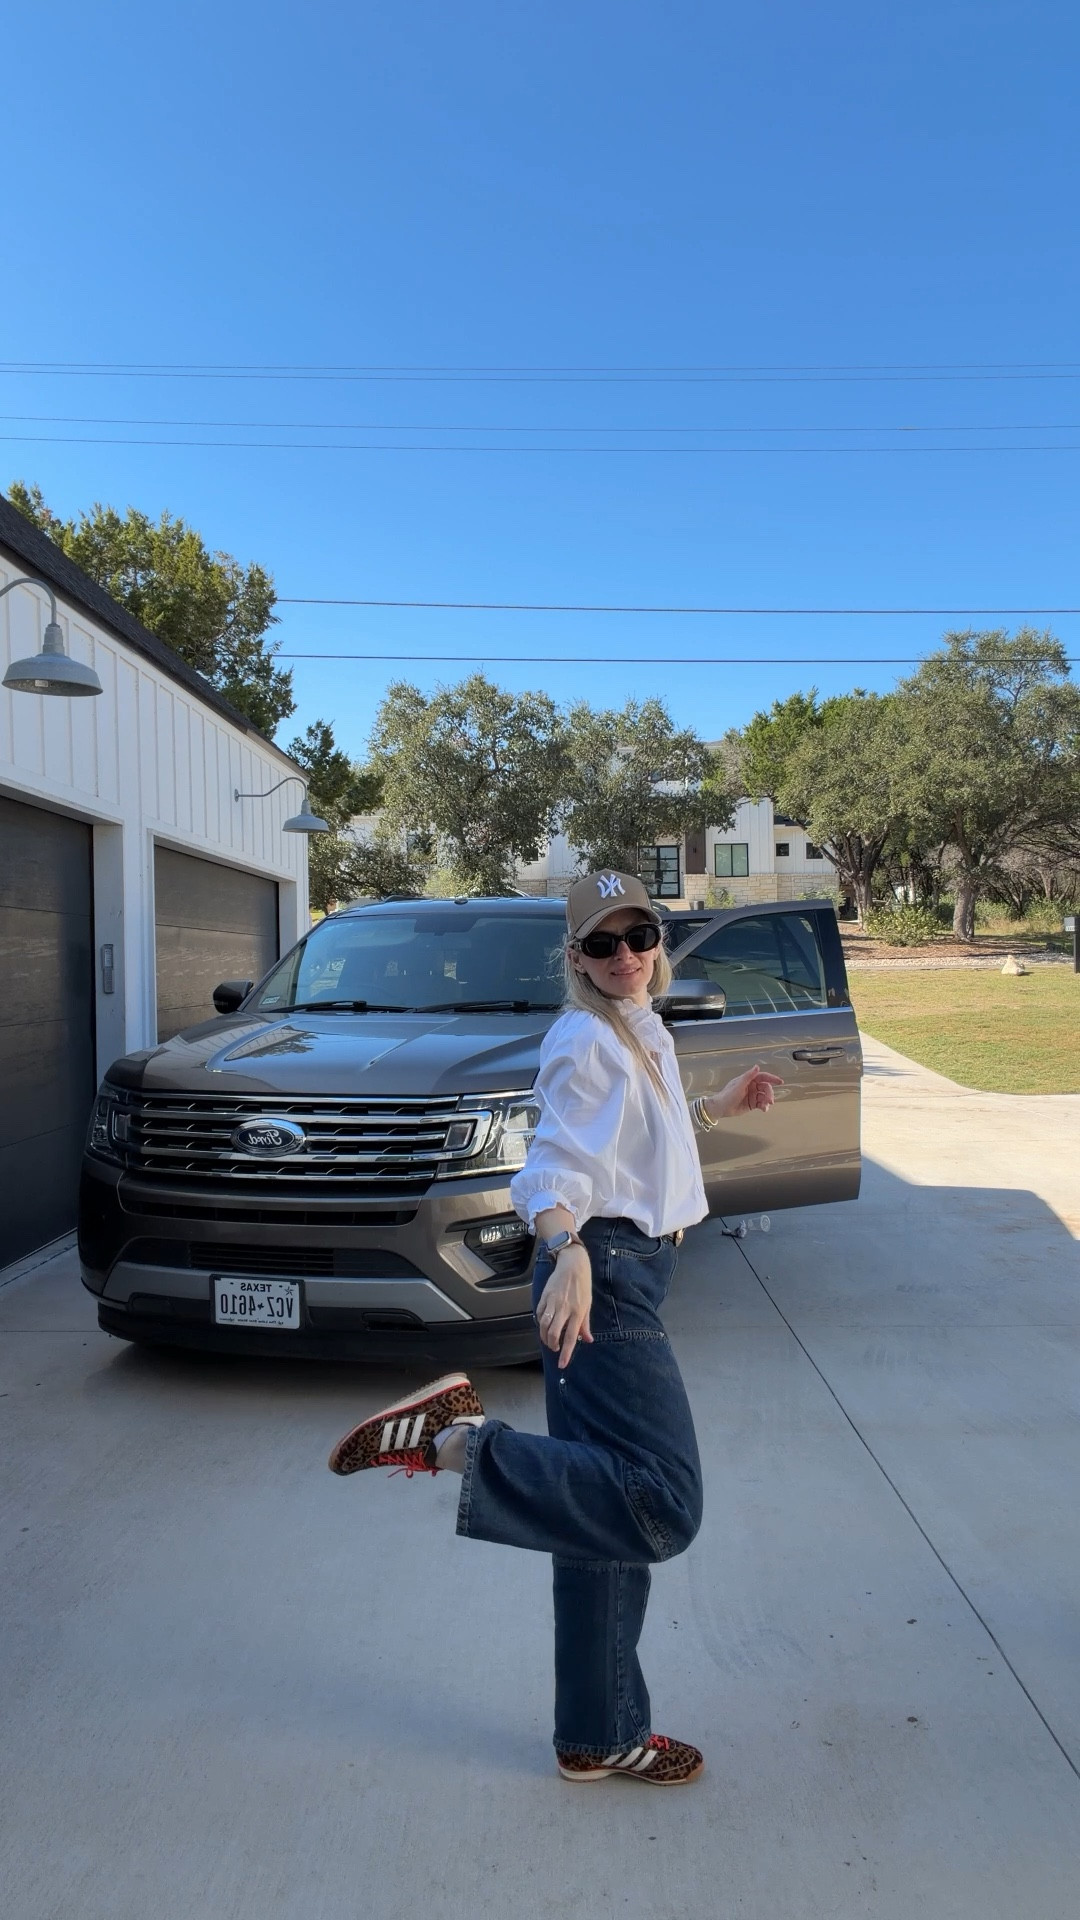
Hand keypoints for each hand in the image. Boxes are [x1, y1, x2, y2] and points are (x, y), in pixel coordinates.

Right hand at [536, 1245, 593, 1368]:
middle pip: (553, 1333)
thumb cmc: (583, 1285)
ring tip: (548, 1339)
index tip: (562, 1364)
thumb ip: (585, 1324)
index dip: (566, 1353)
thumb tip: (588, 1340)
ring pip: (543, 1325)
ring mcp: (553, 1302)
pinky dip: (540, 1322)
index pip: (570, 1337)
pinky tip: (544, 1324)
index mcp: (578, 1312)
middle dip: (551, 1345)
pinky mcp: (544, 1297)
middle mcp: (564, 1309)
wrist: (572, 1265)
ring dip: (544, 1336)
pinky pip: (539, 1314)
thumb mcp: (588, 1304)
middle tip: (555, 1348)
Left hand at [708, 1063, 783, 1120]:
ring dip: (767, 1101)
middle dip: (769, 1093)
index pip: (763, 1077)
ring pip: (764, 1097)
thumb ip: (748, 1076)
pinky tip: (764, 1109)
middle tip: (770, 1100)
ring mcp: (752, 1096)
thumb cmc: (728, 1095)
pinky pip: (761, 1104)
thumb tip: (757, 1067)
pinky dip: (764, 1106)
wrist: (721, 1108)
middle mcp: (752, 1087)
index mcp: (748, 1080)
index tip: (780, 1082)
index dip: (772, 1078)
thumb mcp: (738, 1084)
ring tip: (766, 1106)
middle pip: (766, 1088)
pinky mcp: (752, 1104)